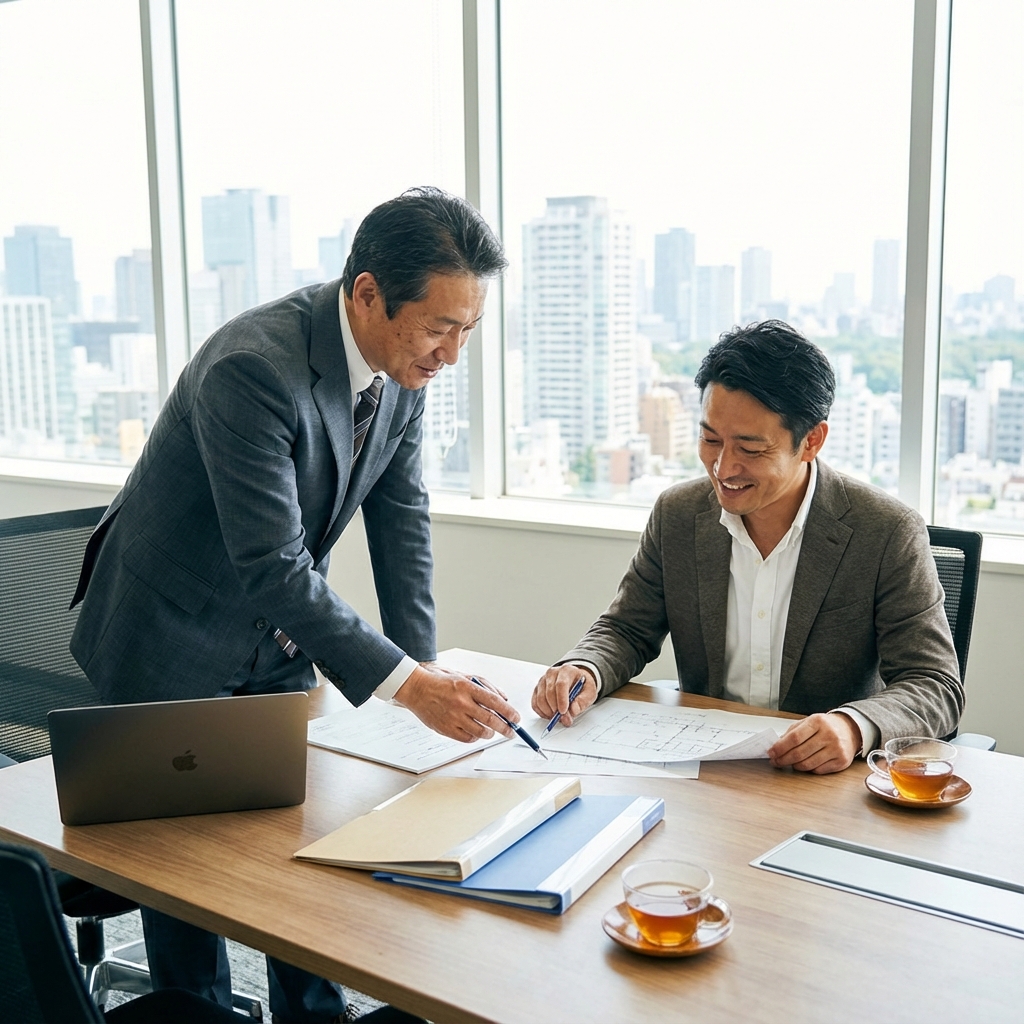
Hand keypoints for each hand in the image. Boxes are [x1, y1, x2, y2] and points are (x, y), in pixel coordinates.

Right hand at [393, 664, 518, 742]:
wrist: (415, 688)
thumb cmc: (440, 681)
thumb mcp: (464, 676)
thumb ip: (485, 686)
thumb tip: (503, 699)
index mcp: (467, 687)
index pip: (495, 702)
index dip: (509, 712)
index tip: (516, 718)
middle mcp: (461, 703)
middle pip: (491, 720)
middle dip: (505, 728)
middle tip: (511, 732)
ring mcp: (452, 717)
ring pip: (480, 732)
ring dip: (490, 733)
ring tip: (491, 731)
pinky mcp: (445, 729)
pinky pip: (467, 738)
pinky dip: (475, 737)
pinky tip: (475, 732)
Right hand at [531, 665, 597, 726]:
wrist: (575, 680)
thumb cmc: (582, 685)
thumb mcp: (590, 692)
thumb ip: (583, 701)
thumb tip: (573, 709)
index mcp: (567, 670)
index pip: (561, 684)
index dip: (561, 699)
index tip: (564, 711)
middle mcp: (552, 673)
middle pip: (549, 692)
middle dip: (555, 709)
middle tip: (564, 719)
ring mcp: (543, 681)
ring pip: (540, 699)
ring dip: (548, 712)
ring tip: (558, 717)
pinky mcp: (537, 689)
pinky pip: (535, 703)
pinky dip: (542, 712)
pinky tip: (550, 714)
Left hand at [768, 712, 861, 773]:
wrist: (850, 730)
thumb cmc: (825, 726)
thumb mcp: (808, 722)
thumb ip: (792, 732)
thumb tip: (776, 746)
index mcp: (817, 722)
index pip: (794, 738)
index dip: (780, 747)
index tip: (771, 753)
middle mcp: (829, 735)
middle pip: (800, 752)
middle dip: (784, 759)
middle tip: (776, 762)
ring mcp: (836, 749)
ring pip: (808, 764)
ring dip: (794, 766)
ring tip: (789, 763)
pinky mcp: (842, 761)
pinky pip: (818, 770)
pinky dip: (808, 769)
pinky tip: (805, 764)